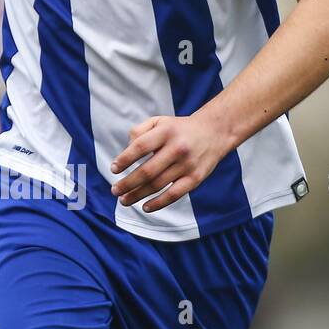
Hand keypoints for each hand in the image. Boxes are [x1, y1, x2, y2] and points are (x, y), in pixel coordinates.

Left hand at [109, 113, 235, 212]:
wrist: (215, 132)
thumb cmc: (178, 128)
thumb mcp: (158, 121)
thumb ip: (139, 131)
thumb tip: (125, 151)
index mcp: (165, 132)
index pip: (140, 147)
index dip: (124, 159)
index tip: (113, 169)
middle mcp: (177, 148)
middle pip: (147, 170)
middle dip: (128, 183)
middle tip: (115, 190)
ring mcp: (187, 165)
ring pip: (158, 184)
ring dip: (138, 195)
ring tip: (124, 200)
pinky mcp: (196, 178)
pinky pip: (175, 194)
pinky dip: (159, 203)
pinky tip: (145, 207)